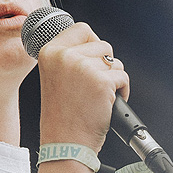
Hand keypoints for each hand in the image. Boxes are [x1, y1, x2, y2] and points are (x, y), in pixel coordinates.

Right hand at [37, 22, 129, 152]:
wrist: (65, 143)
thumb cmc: (62, 116)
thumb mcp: (55, 77)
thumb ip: (69, 57)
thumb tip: (94, 44)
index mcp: (49, 52)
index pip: (82, 29)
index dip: (93, 44)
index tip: (92, 60)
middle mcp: (64, 56)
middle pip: (103, 45)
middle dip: (104, 66)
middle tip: (92, 88)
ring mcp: (83, 67)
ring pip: (115, 61)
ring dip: (113, 79)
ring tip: (98, 97)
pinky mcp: (101, 81)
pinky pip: (123, 76)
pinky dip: (122, 91)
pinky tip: (107, 103)